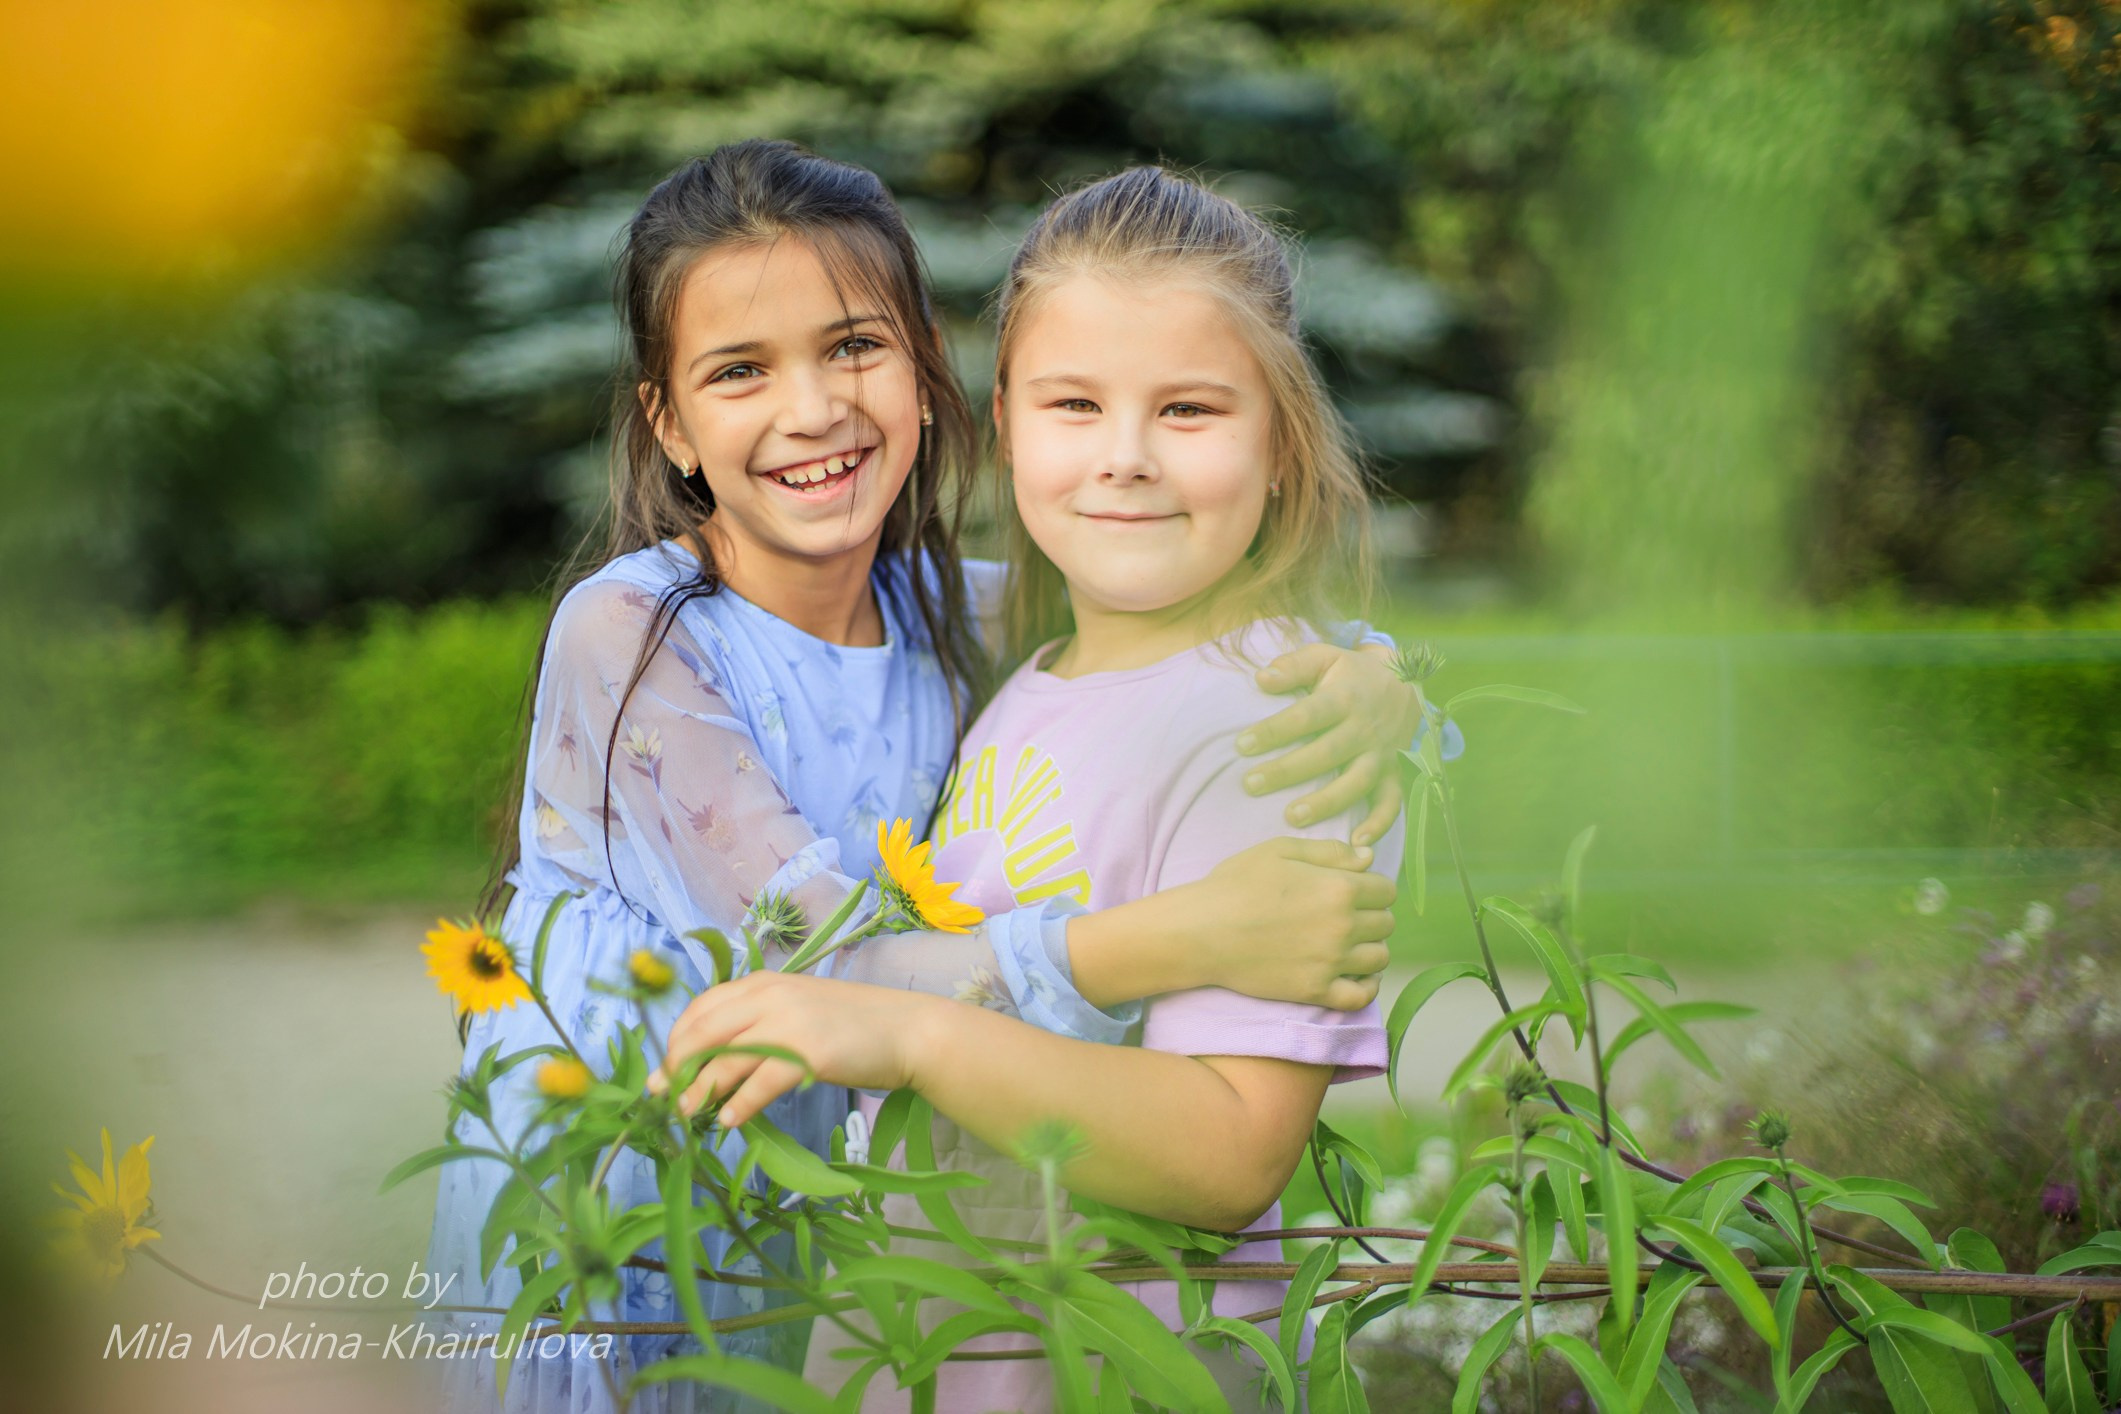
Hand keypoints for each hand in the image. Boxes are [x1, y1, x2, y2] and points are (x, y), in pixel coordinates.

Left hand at [649, 971, 929, 1126]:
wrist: (908, 1029)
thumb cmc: (853, 1024)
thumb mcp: (798, 1010)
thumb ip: (760, 1023)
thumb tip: (717, 1061)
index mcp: (764, 983)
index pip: (702, 1007)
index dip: (677, 1039)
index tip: (666, 1068)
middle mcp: (770, 997)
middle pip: (704, 1032)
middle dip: (676, 1066)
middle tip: (663, 1095)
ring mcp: (789, 1023)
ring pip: (725, 1059)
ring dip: (700, 1090)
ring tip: (687, 1113)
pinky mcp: (808, 1054)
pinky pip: (760, 1083)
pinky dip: (739, 1104)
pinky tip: (729, 1120)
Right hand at [1177, 837, 1396, 1010]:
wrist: (1201, 931)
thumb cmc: (1235, 884)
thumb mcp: (1279, 851)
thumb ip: (1329, 852)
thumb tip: (1369, 858)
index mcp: (1339, 888)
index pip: (1386, 891)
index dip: (1373, 889)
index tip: (1355, 891)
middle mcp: (1343, 926)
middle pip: (1386, 924)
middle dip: (1372, 917)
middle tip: (1346, 917)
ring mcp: (1331, 962)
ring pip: (1380, 958)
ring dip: (1370, 949)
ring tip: (1348, 945)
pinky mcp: (1315, 990)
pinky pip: (1361, 996)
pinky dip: (1366, 987)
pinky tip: (1355, 976)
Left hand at [1244, 642, 1424, 847]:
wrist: (1405, 682)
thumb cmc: (1351, 673)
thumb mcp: (1325, 656)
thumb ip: (1293, 666)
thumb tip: (1261, 679)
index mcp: (1344, 698)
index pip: (1306, 716)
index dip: (1274, 731)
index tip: (1241, 745)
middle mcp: (1364, 729)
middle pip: (1325, 754)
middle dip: (1288, 772)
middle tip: (1251, 785)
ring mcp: (1381, 754)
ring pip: (1356, 783)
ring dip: (1326, 803)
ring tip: (1292, 818)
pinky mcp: (1394, 773)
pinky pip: (1391, 803)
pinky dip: (1379, 825)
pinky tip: (1357, 844)